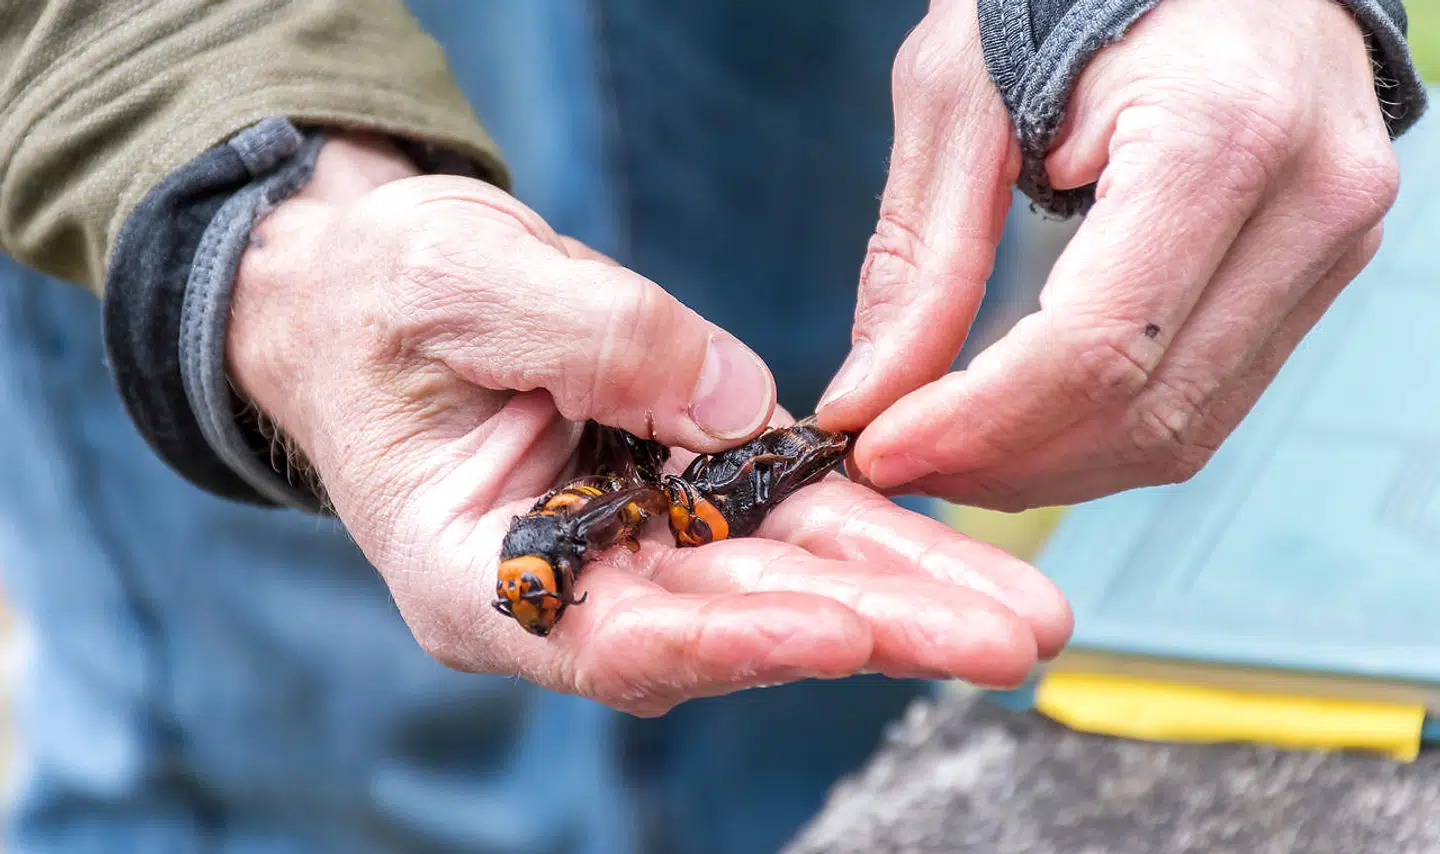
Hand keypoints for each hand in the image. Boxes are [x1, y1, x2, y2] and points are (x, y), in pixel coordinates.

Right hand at [228, 134, 1071, 715]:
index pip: (617, 634)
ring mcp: (634, 539)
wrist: (374, 288)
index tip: (841, 630)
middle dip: (872, 630)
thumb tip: (733, 399)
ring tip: (1014, 614)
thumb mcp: (453, 285)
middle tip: (998, 641)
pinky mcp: (683, 485)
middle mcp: (573, 578)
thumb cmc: (380, 297)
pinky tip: (953, 549)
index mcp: (477, 572)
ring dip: (900, 594)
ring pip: (782, 576)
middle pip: (735, 622)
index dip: (733, 637)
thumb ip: (586, 339)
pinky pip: (786, 510)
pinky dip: (868, 529)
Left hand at [818, 0, 1398, 509]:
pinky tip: (1020, 428)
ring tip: (947, 453)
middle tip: (899, 463)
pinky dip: (1101, 435)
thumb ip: (921, 256)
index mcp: (1220, 131)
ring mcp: (1330, 241)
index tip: (878, 449)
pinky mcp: (1316, 271)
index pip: (1097, 345)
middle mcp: (1308, 198)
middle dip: (1003, 462)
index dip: (978, 423)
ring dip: (1049, 469)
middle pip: (1146, 410)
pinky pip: (1207, 400)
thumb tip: (867, 397)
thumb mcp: (960, 90)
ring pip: (1184, 431)